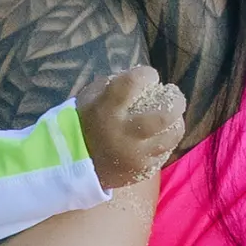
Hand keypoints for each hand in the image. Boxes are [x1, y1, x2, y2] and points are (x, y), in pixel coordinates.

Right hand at [79, 64, 187, 189]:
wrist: (70, 164)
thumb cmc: (84, 122)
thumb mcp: (91, 97)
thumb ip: (117, 85)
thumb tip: (146, 79)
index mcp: (107, 109)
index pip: (134, 83)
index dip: (148, 75)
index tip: (150, 77)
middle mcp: (124, 133)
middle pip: (164, 115)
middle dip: (175, 101)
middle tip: (173, 96)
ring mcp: (135, 155)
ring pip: (171, 136)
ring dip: (175, 122)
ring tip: (171, 117)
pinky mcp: (141, 170)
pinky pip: (164, 153)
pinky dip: (164, 142)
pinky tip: (159, 136)